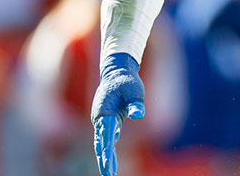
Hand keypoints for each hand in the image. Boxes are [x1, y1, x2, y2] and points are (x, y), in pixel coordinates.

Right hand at [91, 53, 145, 175]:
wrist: (116, 73)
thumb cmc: (126, 81)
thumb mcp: (134, 90)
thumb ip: (136, 103)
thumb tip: (138, 115)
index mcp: (104, 110)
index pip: (105, 133)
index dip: (106, 148)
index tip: (106, 161)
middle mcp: (100, 118)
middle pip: (101, 142)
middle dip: (104, 158)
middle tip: (108, 174)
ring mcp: (102, 120)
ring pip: (102, 142)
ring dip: (105, 157)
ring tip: (110, 172)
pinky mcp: (108, 121)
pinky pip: (107, 138)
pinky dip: (108, 149)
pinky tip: (110, 161)